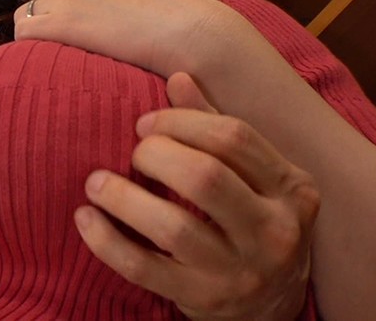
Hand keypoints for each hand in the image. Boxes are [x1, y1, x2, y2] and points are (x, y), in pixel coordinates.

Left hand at [13, 0, 246, 76]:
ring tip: (62, 72)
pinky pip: (24, 36)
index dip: (60, 26)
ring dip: (39, 46)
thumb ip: (117, 17)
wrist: (195, 35)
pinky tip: (53, 73)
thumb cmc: (183, 33)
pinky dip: (31, 54)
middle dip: (46, 35)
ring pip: (27, 22)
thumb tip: (111, 39)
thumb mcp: (144, 13)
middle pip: (38, 9)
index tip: (75, 50)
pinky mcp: (63, 22)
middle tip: (66, 64)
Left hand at [74, 73, 319, 319]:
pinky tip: (85, 218)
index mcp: (291, 188)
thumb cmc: (254, 222)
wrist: (273, 304)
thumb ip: (215, 127)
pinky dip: (106, 241)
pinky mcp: (204, 299)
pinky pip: (143, 268)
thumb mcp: (254, 175)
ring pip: (172, 227)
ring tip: (95, 182)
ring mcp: (240, 271)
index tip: (146, 123)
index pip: (233, 136)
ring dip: (122, 197)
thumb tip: (178, 78)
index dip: (181, 120)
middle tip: (134, 152)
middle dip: (156, 154)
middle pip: (205, 176)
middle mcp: (274, 231)